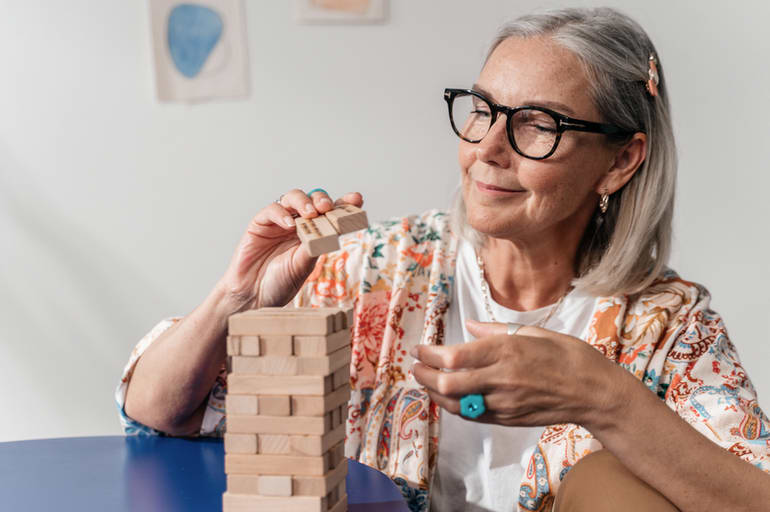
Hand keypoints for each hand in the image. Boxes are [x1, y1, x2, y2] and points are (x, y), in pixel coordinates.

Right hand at [217, 189, 362, 311]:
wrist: (253, 296)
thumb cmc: (280, 283)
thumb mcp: (302, 267)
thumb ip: (314, 248)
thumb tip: (331, 232)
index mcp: (314, 234)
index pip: (331, 214)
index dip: (344, 204)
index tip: (357, 199)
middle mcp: (298, 224)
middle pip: (313, 200)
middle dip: (323, 200)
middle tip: (328, 207)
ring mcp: (279, 222)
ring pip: (293, 198)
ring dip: (304, 202)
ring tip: (311, 213)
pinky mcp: (260, 224)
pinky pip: (272, 210)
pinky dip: (281, 213)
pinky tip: (289, 224)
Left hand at [411, 319, 625, 427]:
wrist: (594, 392)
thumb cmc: (569, 356)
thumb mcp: (533, 332)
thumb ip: (496, 330)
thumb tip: (470, 324)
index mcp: (506, 351)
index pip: (454, 356)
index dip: (429, 354)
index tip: (418, 349)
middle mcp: (501, 378)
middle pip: (448, 382)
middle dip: (424, 375)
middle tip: (414, 367)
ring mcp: (504, 402)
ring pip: (456, 403)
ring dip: (435, 393)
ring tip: (425, 381)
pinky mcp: (508, 418)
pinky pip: (473, 415)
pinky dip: (455, 406)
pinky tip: (447, 396)